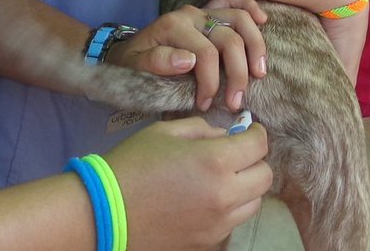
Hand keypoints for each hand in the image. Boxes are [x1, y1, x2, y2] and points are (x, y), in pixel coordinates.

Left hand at [106, 0, 267, 111]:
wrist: (125, 52)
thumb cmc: (132, 64)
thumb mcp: (134, 67)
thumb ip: (157, 62)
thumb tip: (188, 61)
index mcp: (173, 26)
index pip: (206, 55)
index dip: (211, 83)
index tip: (205, 104)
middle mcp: (191, 15)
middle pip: (229, 39)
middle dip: (236, 73)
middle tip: (235, 102)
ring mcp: (202, 12)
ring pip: (240, 20)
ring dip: (255, 46)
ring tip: (259, 73)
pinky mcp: (209, 13)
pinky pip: (233, 1)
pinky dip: (250, 7)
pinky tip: (263, 21)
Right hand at [108, 117, 271, 249]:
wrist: (105, 212)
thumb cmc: (132, 164)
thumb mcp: (165, 132)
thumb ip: (203, 130)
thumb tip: (226, 136)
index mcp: (216, 161)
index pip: (259, 145)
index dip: (256, 133)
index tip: (247, 131)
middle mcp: (225, 195)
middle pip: (265, 177)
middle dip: (254, 161)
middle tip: (236, 154)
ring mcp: (219, 224)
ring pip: (254, 203)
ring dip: (245, 188)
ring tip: (222, 179)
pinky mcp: (208, 242)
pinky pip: (233, 222)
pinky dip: (229, 209)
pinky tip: (206, 200)